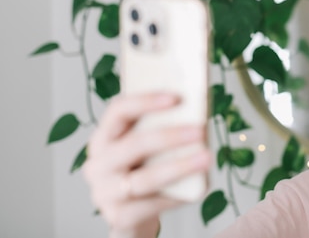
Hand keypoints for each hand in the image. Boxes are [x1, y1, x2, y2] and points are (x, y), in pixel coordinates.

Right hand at [83, 93, 211, 237]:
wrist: (133, 213)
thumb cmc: (144, 168)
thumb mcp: (147, 146)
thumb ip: (160, 128)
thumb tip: (199, 110)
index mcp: (104, 137)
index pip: (118, 111)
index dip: (145, 101)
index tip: (176, 97)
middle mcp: (98, 163)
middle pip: (133, 145)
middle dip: (170, 136)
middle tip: (200, 131)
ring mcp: (105, 192)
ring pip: (144, 179)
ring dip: (180, 167)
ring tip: (206, 158)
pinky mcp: (118, 216)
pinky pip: (151, 205)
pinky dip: (177, 196)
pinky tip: (199, 189)